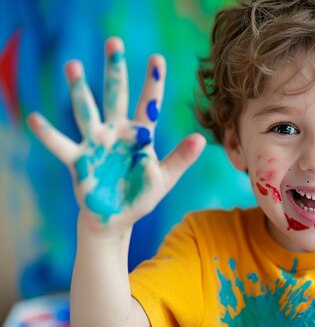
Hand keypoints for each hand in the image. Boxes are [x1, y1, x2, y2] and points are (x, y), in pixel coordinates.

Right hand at [28, 37, 205, 231]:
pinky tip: (34, 119)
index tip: (156, 58)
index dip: (153, 82)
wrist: (117, 217)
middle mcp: (117, 132)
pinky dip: (48, 134)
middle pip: (116, 95)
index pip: (149, 104)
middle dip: (115, 70)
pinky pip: (61, 145)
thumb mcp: (165, 178)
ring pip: (86, 110)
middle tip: (114, 42)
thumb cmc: (141, 195)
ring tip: (73, 65)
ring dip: (80, 90)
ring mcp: (96, 143)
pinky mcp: (79, 160)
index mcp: (140, 135)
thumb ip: (181, 158)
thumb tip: (201, 139)